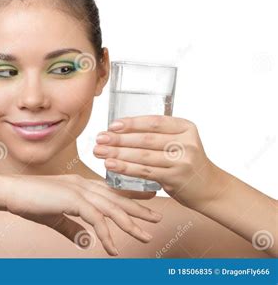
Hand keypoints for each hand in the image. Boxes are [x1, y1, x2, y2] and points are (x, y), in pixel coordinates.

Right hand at [0, 173, 162, 255]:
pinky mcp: (73, 200)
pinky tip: (113, 249)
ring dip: (130, 224)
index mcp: (79, 184)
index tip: (146, 202)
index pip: (110, 190)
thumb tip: (85, 240)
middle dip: (138, 209)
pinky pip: (96, 220)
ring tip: (146, 236)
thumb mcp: (54, 217)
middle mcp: (83, 184)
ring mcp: (79, 191)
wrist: (9, 192)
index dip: (129, 196)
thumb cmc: (28, 201)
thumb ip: (71, 227)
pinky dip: (107, 235)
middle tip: (157, 217)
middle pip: (117, 198)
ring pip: (112, 209)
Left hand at [93, 115, 223, 208]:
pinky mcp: (176, 178)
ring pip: (143, 156)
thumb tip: (119, 129)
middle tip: (99, 139)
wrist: (211, 189)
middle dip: (119, 139)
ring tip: (99, 152)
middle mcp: (186, 142)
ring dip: (117, 154)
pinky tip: (111, 166)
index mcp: (186, 127)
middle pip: (146, 139)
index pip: (154, 122)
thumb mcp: (180, 141)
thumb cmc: (187, 163)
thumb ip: (159, 134)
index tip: (112, 125)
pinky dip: (125, 169)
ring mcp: (182, 160)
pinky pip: (145, 172)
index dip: (131, 123)